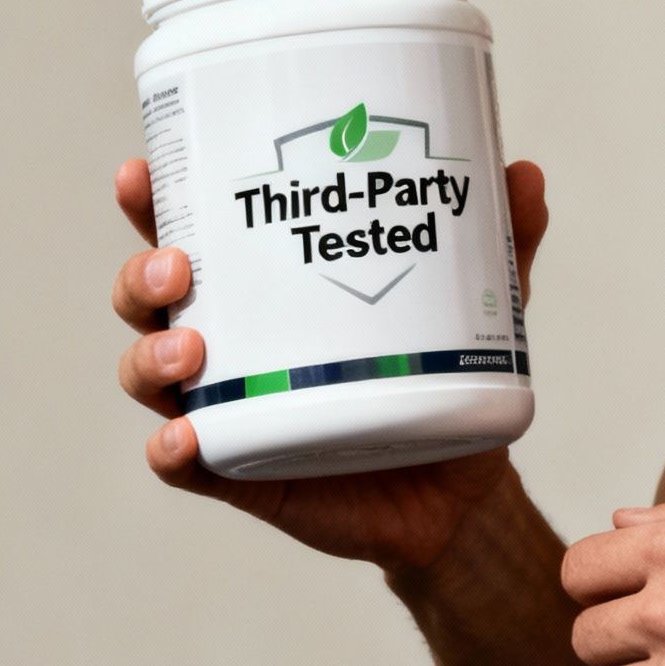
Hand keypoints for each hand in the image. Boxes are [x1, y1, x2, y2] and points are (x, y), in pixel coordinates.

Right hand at [110, 157, 549, 572]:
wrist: (460, 493)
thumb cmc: (442, 377)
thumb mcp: (475, 307)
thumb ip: (499, 242)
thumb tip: (524, 172)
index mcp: (264, 286)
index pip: (190, 231)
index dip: (151, 201)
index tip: (141, 172)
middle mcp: (231, 342)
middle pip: (149, 296)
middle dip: (144, 272)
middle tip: (180, 264)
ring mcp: (228, 408)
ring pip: (151, 374)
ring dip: (151, 355)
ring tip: (191, 348)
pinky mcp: (240, 472)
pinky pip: (183, 462)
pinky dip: (172, 450)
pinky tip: (183, 439)